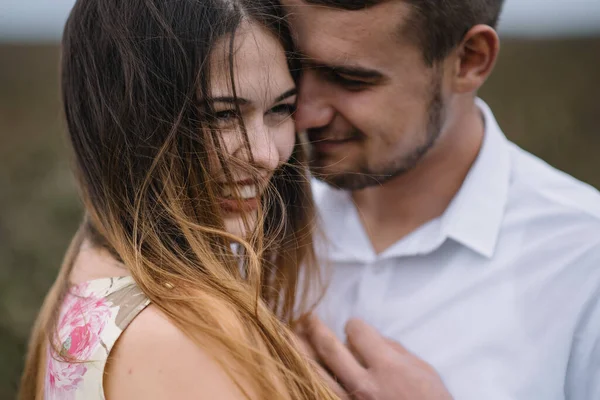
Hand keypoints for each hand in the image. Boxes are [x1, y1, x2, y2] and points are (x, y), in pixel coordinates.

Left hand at [303, 316, 453, 399]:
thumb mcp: (423, 370)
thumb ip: (395, 350)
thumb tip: (372, 338)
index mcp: (387, 367)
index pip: (358, 333)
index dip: (355, 326)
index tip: (353, 327)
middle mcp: (365, 384)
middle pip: (330, 349)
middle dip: (316, 329)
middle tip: (307, 318)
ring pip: (317, 372)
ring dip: (301, 351)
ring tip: (289, 335)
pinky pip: (322, 392)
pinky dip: (310, 378)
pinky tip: (302, 367)